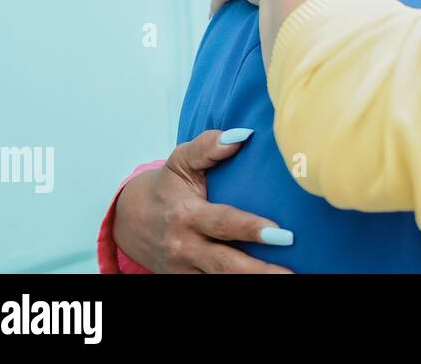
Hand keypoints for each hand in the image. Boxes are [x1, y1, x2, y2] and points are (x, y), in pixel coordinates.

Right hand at [113, 130, 291, 273]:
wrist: (129, 221)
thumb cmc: (166, 186)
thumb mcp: (181, 161)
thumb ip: (208, 147)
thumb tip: (241, 135)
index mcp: (186, 215)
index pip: (222, 223)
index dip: (250, 230)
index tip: (282, 234)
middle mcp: (185, 246)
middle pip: (225, 264)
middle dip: (258, 271)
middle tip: (291, 272)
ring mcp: (185, 268)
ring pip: (220, 280)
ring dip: (254, 282)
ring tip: (288, 280)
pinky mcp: (186, 280)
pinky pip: (212, 286)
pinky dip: (237, 285)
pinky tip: (266, 283)